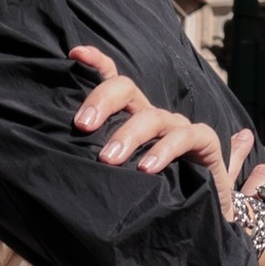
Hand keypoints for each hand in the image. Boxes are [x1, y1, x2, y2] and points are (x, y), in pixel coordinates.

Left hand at [70, 48, 260, 216]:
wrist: (200, 210)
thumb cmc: (154, 193)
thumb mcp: (121, 178)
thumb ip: (98, 163)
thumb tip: (60, 160)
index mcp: (132, 117)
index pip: (113, 81)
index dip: (96, 63)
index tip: (74, 54)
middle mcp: (153, 117)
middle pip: (126, 90)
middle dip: (102, 101)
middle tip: (82, 126)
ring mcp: (179, 127)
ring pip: (151, 117)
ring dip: (128, 136)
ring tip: (107, 159)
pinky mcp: (204, 142)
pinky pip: (184, 138)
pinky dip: (163, 151)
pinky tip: (146, 168)